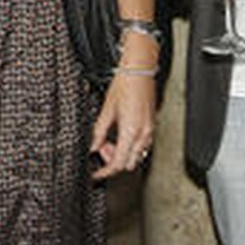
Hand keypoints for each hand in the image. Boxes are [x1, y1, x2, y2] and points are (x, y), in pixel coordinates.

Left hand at [90, 52, 156, 179]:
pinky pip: (142, 145)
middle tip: (101, 148)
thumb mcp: (106, 109)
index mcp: (131, 131)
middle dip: (113, 160)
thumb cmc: (124, 85)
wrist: (139, 71)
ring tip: (109, 139)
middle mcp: (143, 134)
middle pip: (128, 163)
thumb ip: (99, 131)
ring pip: (136, 155)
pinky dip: (130, 146)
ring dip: (122, 153)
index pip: (118, 163)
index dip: (105, 171)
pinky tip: (121, 134)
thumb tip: (92, 146)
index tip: (96, 174)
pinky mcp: (151, 125)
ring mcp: (150, 130)